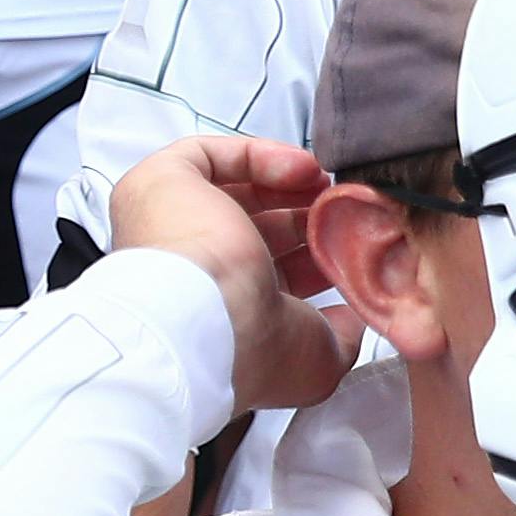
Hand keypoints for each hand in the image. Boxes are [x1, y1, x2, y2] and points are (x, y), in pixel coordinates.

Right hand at [105, 133, 351, 415]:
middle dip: (307, 218)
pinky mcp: (160, 182)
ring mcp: (169, 221)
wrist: (202, 319)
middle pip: (253, 226)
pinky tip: (300, 171)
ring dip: (288, 184)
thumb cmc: (249, 348)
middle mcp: (191, 264)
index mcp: (218, 306)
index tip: (351, 252)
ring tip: (328, 188)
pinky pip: (209, 155)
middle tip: (345, 216)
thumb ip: (341, 334)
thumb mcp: (317, 359)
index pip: (266, 271)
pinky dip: (258, 156)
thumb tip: (355, 315)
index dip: (313, 259)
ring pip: (231, 188)